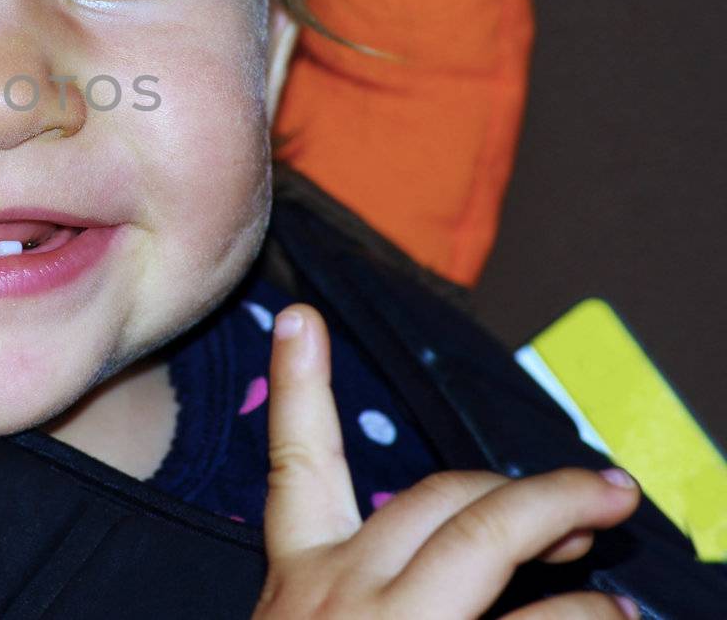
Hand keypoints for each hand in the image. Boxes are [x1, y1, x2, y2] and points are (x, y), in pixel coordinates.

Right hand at [253, 304, 641, 618]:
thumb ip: (360, 588)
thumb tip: (444, 557)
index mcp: (299, 578)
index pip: (297, 466)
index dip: (299, 386)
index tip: (300, 318)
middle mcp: (338, 591)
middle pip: (432, 495)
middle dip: (517, 488)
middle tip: (587, 496)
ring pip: (487, 534)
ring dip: (563, 516)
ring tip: (611, 526)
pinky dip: (585, 611)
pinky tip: (609, 616)